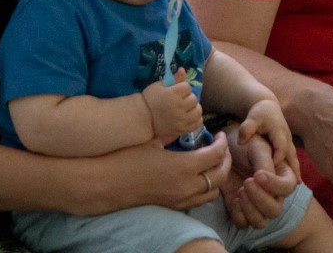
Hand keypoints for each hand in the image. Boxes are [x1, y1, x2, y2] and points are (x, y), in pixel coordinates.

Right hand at [103, 131, 230, 212]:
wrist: (107, 183)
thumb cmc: (127, 156)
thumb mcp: (154, 139)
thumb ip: (175, 134)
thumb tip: (187, 124)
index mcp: (183, 166)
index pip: (216, 155)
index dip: (223, 143)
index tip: (220, 135)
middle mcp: (186, 186)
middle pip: (220, 176)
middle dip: (226, 160)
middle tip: (222, 148)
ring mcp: (180, 199)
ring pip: (212, 192)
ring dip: (218, 177)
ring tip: (212, 162)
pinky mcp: (173, 207)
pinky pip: (199, 200)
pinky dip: (205, 188)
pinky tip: (197, 176)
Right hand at [142, 70, 202, 142]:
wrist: (143, 118)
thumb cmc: (150, 99)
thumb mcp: (159, 86)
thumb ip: (173, 78)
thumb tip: (183, 70)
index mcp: (171, 94)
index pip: (187, 87)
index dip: (183, 88)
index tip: (177, 91)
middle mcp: (178, 107)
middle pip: (194, 99)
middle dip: (188, 98)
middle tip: (181, 100)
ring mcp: (181, 119)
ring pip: (198, 110)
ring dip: (194, 108)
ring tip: (187, 108)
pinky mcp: (182, 129)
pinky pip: (197, 123)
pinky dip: (196, 119)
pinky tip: (189, 116)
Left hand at [222, 129, 297, 227]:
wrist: (226, 151)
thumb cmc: (246, 145)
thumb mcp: (257, 148)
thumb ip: (265, 163)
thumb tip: (267, 178)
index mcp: (282, 176)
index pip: (288, 188)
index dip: (274, 184)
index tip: (258, 174)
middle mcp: (273, 195)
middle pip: (275, 210)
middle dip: (261, 198)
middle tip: (247, 182)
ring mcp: (257, 205)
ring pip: (261, 222)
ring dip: (250, 210)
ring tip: (240, 191)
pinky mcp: (242, 211)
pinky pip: (244, 224)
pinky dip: (239, 215)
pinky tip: (234, 198)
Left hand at [237, 98, 298, 177]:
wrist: (268, 107)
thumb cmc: (260, 113)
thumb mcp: (252, 118)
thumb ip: (247, 128)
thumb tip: (241, 140)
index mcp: (279, 132)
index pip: (280, 148)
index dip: (276, 160)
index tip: (268, 173)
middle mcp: (287, 139)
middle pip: (291, 156)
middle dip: (290, 169)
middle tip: (289, 184)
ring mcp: (289, 143)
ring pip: (294, 158)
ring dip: (295, 170)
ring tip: (297, 184)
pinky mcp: (288, 147)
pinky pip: (293, 159)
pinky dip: (295, 169)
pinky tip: (297, 181)